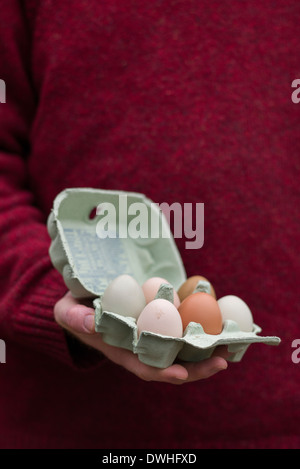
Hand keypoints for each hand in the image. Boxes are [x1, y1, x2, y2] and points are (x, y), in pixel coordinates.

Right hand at [54, 291, 228, 384]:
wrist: (81, 301)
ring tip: (228, 346)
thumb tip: (88, 322)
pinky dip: (198, 330)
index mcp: (119, 350)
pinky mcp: (157, 323)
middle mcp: (139, 348)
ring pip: (180, 350)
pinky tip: (218, 324)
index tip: (183, 373)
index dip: (163, 372)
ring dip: (204, 351)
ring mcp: (149, 337)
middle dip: (196, 367)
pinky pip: (179, 331)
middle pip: (170, 364)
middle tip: (221, 362)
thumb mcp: (67, 311)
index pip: (143, 367)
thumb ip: (74, 317)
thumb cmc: (73, 308)